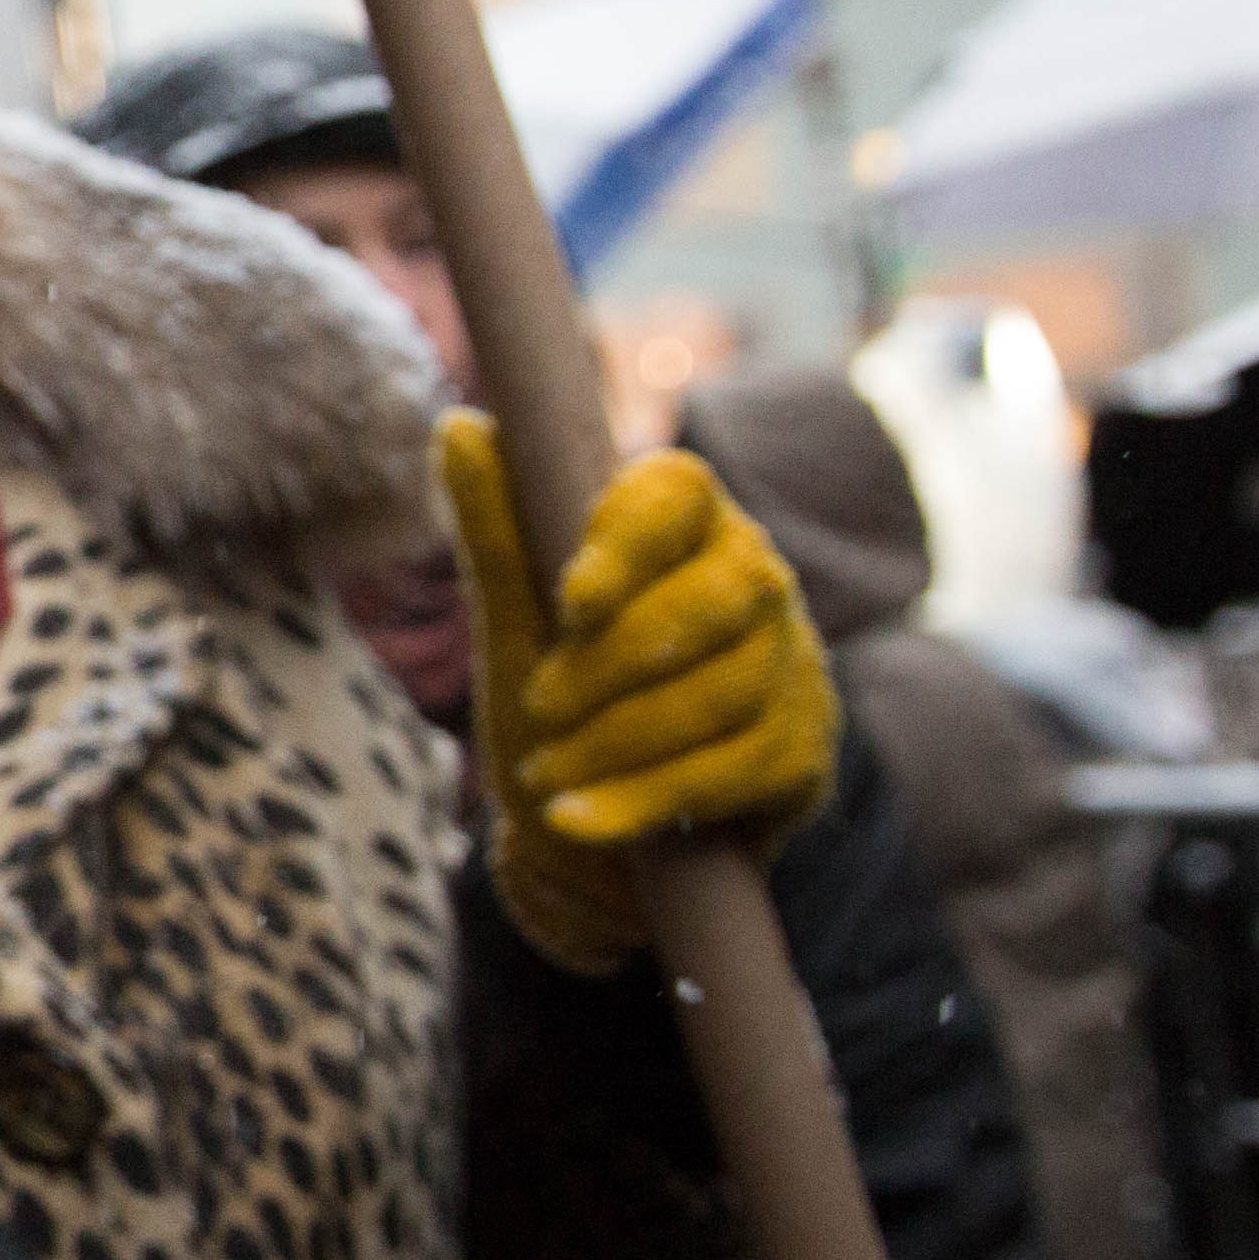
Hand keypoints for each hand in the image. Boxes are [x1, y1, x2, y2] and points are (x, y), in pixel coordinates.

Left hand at [443, 415, 842, 974]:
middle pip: (713, 602)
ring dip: (620, 741)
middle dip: (614, 664)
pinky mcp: (800, 753)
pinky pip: (736, 771)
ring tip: (543, 775)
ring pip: (726, 693)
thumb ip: (499, 526)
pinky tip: (579, 819)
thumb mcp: (517, 618)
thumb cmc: (560, 697)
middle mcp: (753, 580)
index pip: (678, 492)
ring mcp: (789, 666)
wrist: (598, 835)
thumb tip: (458, 424)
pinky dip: (646, 799)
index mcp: (683, 524)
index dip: (629, 540)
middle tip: (538, 707)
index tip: (569, 599)